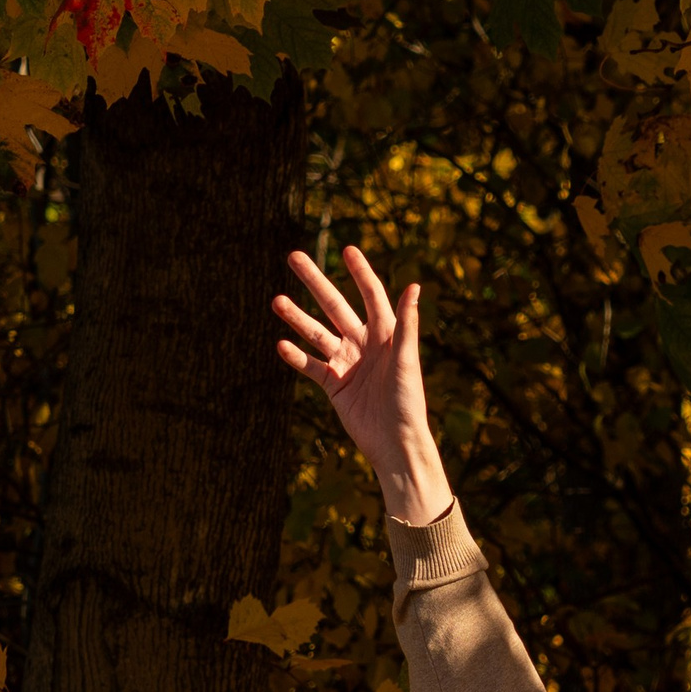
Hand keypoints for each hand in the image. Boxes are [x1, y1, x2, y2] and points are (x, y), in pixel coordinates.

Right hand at [276, 246, 451, 524]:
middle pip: (335, 306)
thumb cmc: (409, 401)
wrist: (395, 442)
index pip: (371, 295)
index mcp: (386, 333)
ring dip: (297, 317)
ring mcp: (346, 362)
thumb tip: (414, 285)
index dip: (360, 272)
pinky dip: (295, 356)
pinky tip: (280, 344)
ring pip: (317, 333)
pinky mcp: (333, 384)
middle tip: (293, 257)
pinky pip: (311, 365)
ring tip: (276, 300)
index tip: (347, 249)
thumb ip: (407, 324)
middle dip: (315, 282)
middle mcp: (364, 343)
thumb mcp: (407, 360)